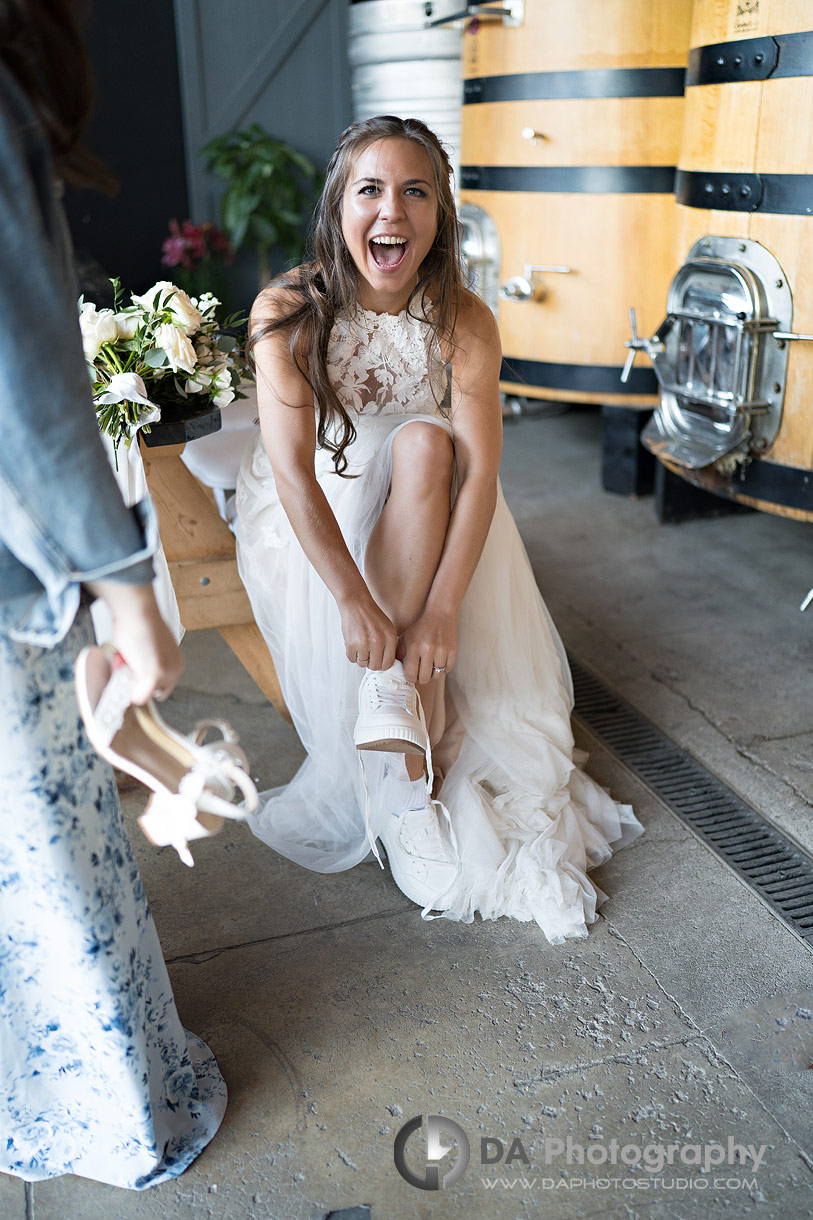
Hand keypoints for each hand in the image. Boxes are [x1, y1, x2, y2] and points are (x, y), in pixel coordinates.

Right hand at [85, 580, 183, 703]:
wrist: (139, 611)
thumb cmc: (140, 622)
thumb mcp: (150, 646)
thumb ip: (148, 660)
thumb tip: (135, 671)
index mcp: (176, 662)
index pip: (162, 685)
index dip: (144, 681)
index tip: (133, 674)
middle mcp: (175, 669)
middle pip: (152, 692)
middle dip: (136, 681)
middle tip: (126, 663)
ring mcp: (166, 674)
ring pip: (142, 694)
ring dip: (128, 681)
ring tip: (124, 658)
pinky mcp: (154, 676)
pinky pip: (138, 698)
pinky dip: (128, 692)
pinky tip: (123, 671)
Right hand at [339, 594, 397, 671]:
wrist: (356, 604)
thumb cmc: (371, 616)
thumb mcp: (387, 629)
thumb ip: (389, 645)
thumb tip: (386, 663)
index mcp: (390, 638)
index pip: (388, 663)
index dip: (382, 664)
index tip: (378, 661)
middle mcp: (378, 641)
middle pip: (375, 666)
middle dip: (371, 663)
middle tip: (368, 655)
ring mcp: (364, 643)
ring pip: (362, 664)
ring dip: (360, 658)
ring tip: (360, 647)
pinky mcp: (351, 643)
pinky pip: (351, 659)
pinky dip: (352, 654)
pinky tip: (354, 645)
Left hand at [398, 609, 457, 685]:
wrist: (440, 614)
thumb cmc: (420, 628)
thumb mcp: (405, 638)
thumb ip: (398, 654)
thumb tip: (395, 671)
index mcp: (414, 646)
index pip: (411, 674)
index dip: (410, 678)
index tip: (411, 675)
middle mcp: (428, 649)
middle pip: (424, 678)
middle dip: (421, 678)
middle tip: (420, 673)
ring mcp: (442, 651)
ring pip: (436, 675)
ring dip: (432, 674)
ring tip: (430, 666)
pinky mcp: (452, 651)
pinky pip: (447, 669)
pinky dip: (443, 668)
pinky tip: (439, 661)